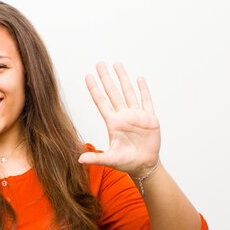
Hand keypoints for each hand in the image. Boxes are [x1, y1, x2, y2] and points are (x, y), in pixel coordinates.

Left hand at [78, 62, 160, 176]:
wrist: (144, 166)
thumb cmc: (126, 163)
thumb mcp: (110, 160)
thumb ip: (96, 159)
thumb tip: (79, 160)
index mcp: (113, 123)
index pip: (101, 102)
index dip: (95, 89)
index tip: (88, 76)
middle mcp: (123, 116)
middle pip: (113, 92)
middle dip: (106, 78)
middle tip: (99, 63)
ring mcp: (136, 116)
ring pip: (128, 92)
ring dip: (123, 78)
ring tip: (116, 64)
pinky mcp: (150, 118)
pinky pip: (146, 101)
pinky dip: (143, 89)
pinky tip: (139, 78)